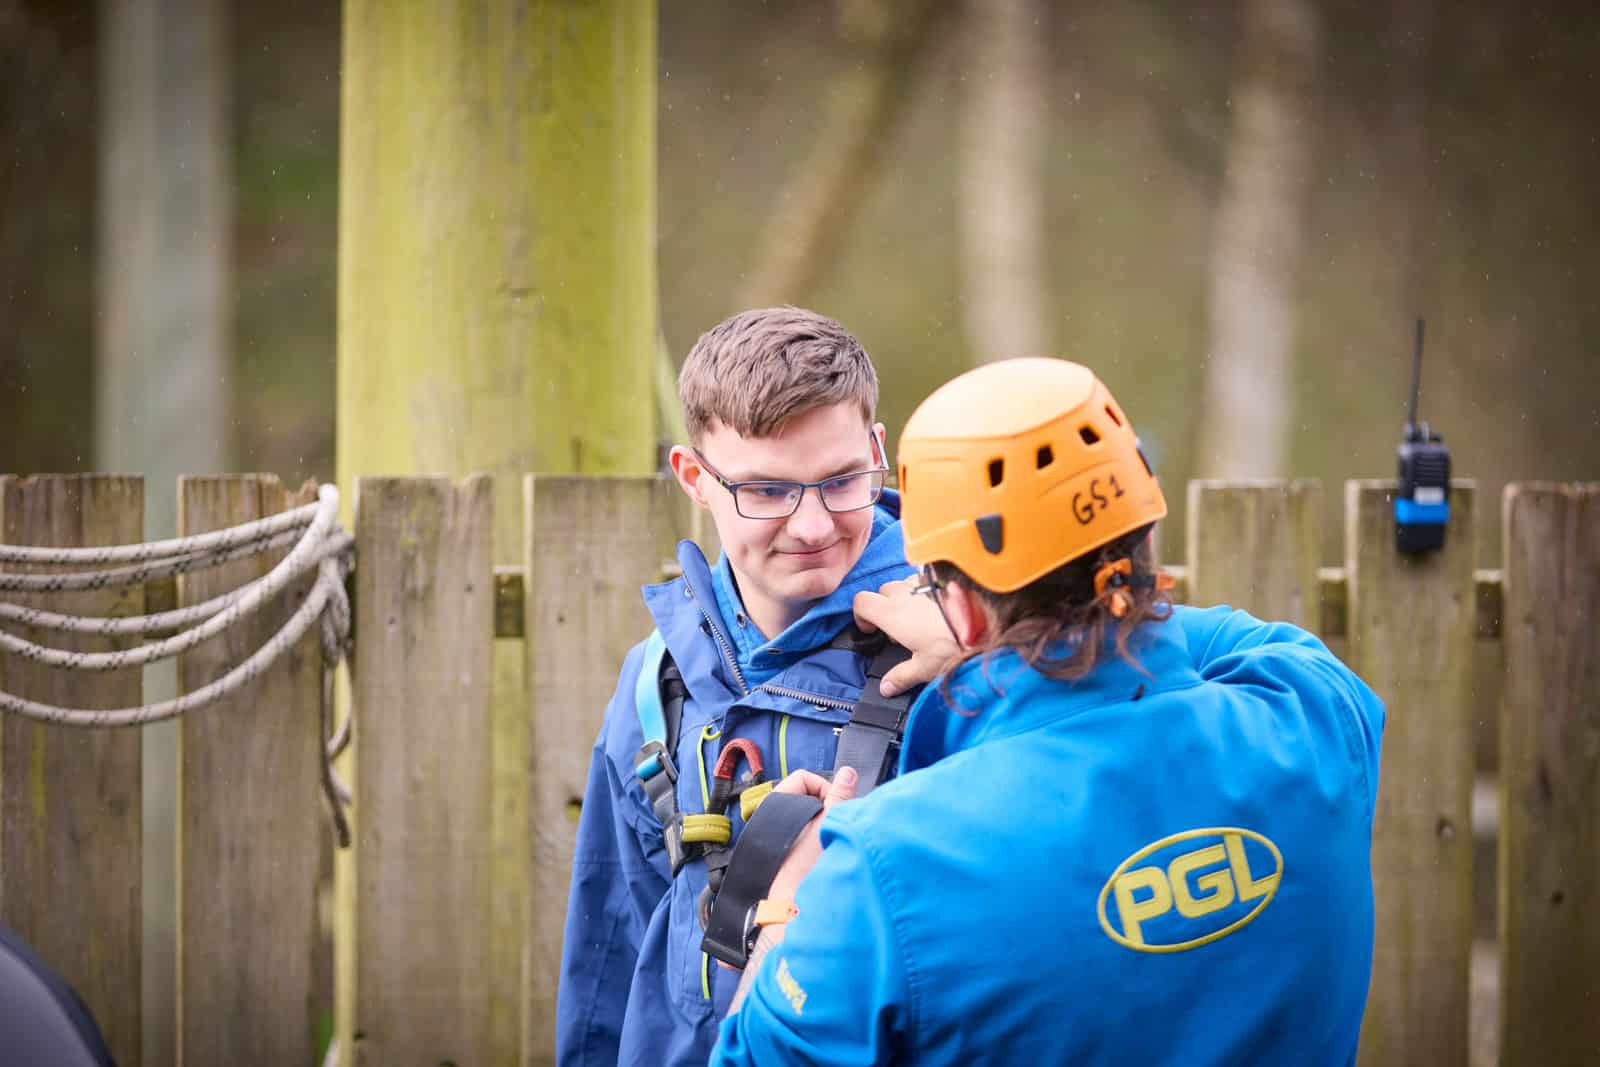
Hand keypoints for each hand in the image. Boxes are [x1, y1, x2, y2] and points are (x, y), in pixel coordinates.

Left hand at [765, 766, 857, 902]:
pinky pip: (803, 832)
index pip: (805, 777)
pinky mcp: (782, 849)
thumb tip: (848, 772)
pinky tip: (823, 849)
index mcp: (778, 802)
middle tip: (837, 822)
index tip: (837, 805)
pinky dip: (815, 835)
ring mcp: (776, 833)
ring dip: (823, 822)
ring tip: (831, 837)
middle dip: (827, 805)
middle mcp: (772, 814)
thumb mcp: (828, 823)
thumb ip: (840, 795)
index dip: (826, 788)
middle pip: (807, 796)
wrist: (790, 903)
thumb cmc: (806, 865)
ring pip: (807, 815)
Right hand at [853, 577, 960, 695]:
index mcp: (893, 614)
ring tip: (920, 618)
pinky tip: (938, 608)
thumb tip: (886, 687)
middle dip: (884, 607)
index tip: (871, 630)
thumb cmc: (954, 645)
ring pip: (904, 583)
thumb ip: (901, 676)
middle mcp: (905, 593)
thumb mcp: (925, 668)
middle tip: (899, 630)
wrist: (988, 624)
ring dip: (905, 597)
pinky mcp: (944, 579)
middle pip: (882, 591)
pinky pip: (926, 580)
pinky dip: (925, 591)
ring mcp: (925, 583)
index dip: (861, 615)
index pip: (861, 602)